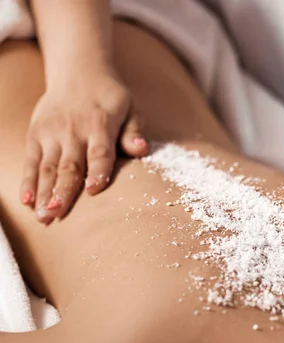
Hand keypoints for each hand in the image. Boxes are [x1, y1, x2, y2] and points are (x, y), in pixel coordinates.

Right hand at [21, 71, 148, 224]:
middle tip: (57, 214)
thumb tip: (142, 148)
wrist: (78, 70)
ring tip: (43, 217)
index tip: (93, 190)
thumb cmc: (110, 98)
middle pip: (69, 165)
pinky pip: (31, 161)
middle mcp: (73, 129)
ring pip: (48, 167)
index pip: (99, 151)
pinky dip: (27, 182)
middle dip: (62, 191)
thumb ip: (135, 130)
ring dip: (44, 193)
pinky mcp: (36, 134)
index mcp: (100, 123)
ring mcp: (51, 132)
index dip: (97, 171)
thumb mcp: (130, 108)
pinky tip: (26, 202)